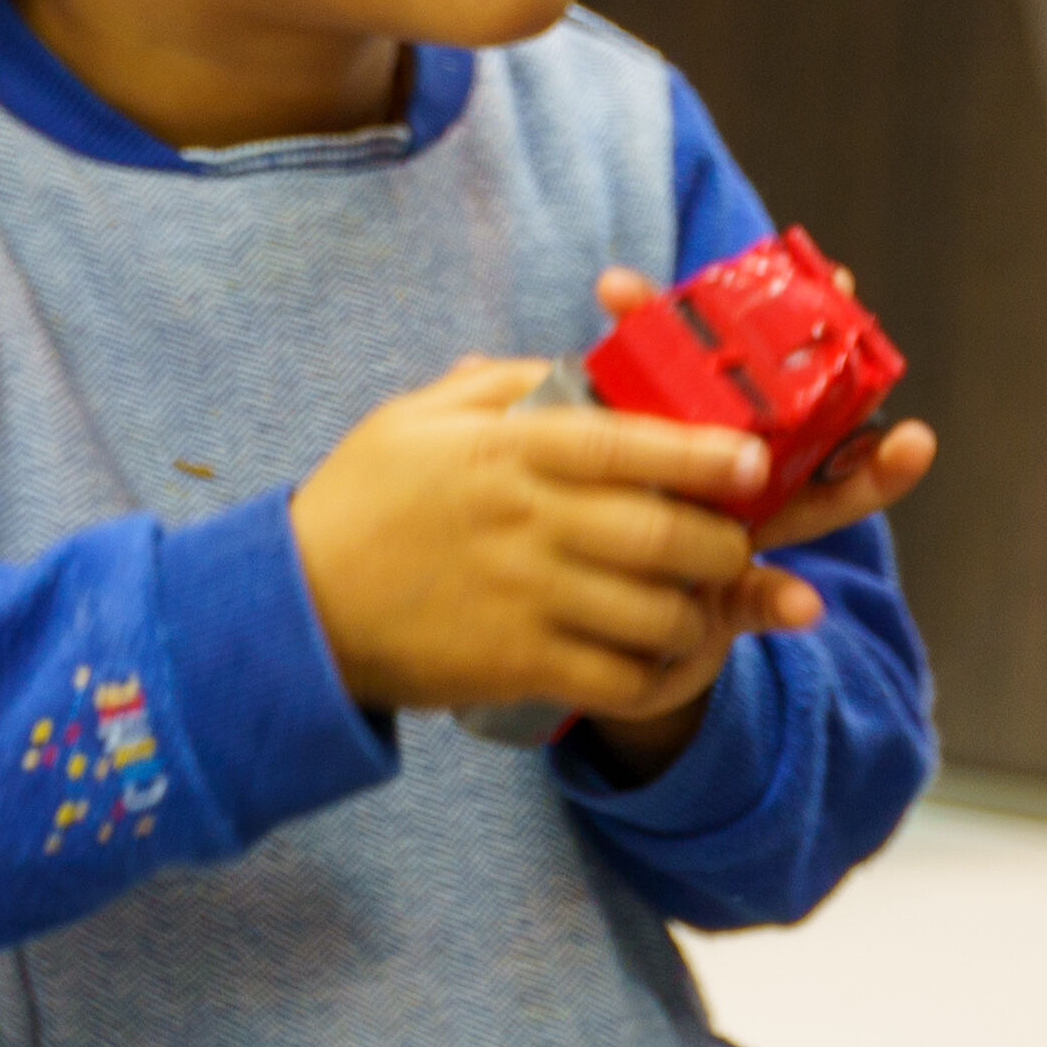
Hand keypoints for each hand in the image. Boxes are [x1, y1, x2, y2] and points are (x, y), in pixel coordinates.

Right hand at [291, 356, 781, 741]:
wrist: (292, 610)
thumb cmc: (358, 503)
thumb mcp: (416, 416)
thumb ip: (503, 382)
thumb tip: (578, 365)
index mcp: (507, 452)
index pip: (626, 444)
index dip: (702, 453)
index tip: (755, 459)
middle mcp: (525, 525)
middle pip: (662, 535)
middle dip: (724, 544)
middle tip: (739, 542)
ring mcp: (524, 601)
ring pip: (653, 614)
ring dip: (701, 614)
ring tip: (711, 604)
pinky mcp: (516, 667)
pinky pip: (618, 682)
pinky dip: (662, 676)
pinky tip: (670, 660)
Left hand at [548, 287, 936, 775]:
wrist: (561, 638)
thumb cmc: (553, 537)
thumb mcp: (535, 479)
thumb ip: (519, 425)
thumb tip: (468, 362)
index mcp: (673, 432)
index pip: (680, 357)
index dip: (670, 314)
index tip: (639, 282)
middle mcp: (721, 472)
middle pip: (782, 406)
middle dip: (823, 353)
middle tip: (857, 298)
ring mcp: (738, 533)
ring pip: (812, 493)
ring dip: (864, 471)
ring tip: (912, 441)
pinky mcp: (730, 603)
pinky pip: (763, 600)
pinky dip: (780, 603)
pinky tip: (803, 604)